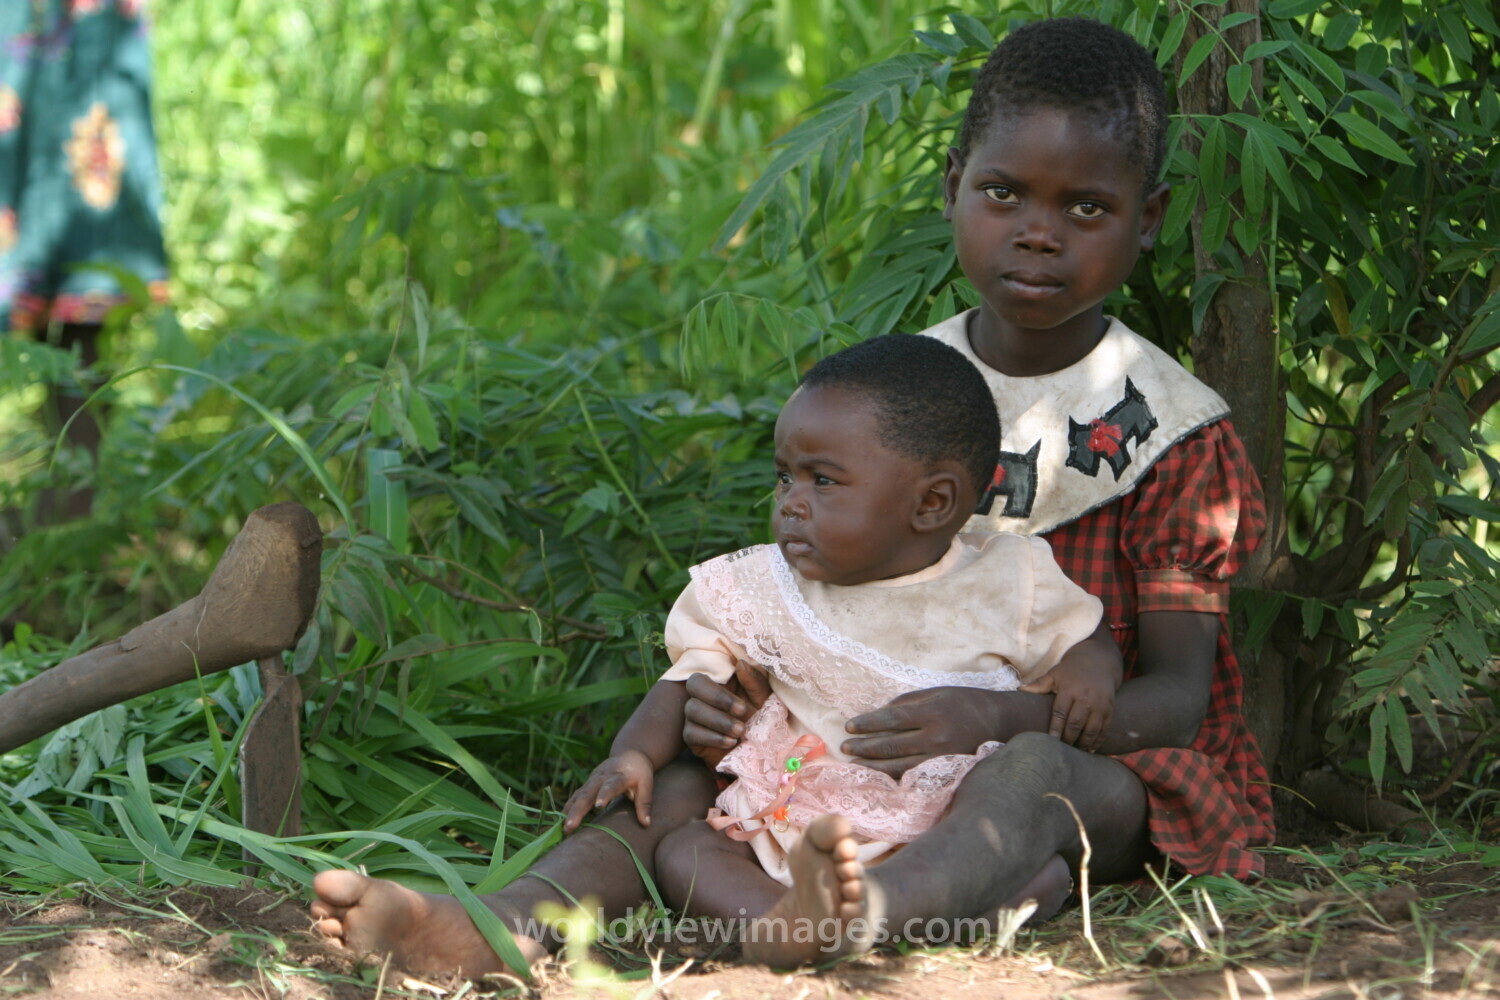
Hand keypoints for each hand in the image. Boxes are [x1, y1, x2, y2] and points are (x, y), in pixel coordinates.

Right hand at [563, 749, 653, 832]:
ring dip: (569, 812)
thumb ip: (645, 803)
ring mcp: (592, 781)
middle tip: (570, 826)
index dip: (605, 795)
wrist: (628, 755)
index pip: (611, 785)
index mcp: (619, 776)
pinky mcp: (587, 785)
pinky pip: (575, 797)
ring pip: (578, 796)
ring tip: (564, 829)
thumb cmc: (639, 772)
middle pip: (588, 793)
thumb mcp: (647, 784)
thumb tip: (646, 824)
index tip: (599, 806)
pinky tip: (560, 822)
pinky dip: (567, 809)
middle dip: (578, 810)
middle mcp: (602, 777)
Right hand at [682, 663, 771, 767]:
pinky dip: (712, 737)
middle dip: (718, 697)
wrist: (756, 752)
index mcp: (720, 682)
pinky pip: (691, 733)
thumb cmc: (760, 719)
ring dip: (719, 720)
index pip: (708, 671)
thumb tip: (740, 663)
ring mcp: (694, 715)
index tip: (743, 702)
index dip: (721, 684)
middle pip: (694, 684)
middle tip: (742, 711)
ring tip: (740, 730)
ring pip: (693, 709)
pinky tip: (730, 742)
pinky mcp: (691, 737)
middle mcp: (703, 696)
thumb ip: (754, 681)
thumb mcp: (763, 699)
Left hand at [842, 687, 1028, 778]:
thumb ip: (909, 702)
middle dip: (864, 746)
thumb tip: (879, 713)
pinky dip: (892, 776)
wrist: (1002, 723)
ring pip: (900, 766)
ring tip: (854, 763)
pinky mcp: (947, 771)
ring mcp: (943, 757)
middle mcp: (938, 736)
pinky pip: (914, 776)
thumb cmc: (966, 703)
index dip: (868, 723)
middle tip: (844, 747)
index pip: (892, 718)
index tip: (849, 726)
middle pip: (892, 744)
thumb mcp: (938, 693)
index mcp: (934, 711)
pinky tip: (878, 775)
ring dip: (873, 766)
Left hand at [1021, 626, 1122, 750]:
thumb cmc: (1071, 671)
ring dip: (1083, 744)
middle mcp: (1086, 698)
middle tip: (1060, 751)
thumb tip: (1020, 690)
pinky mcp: (1110, 710)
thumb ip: (1039, 685)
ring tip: (1074, 753)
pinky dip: (1097, 742)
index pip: (1060, 714)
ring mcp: (1100, 705)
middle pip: (1075, 724)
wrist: (1098, 662)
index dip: (1055, 730)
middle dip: (1068, 740)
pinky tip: (1089, 750)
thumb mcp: (1055, 674)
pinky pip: (1104, 729)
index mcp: (1070, 690)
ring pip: (1091, 730)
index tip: (1049, 742)